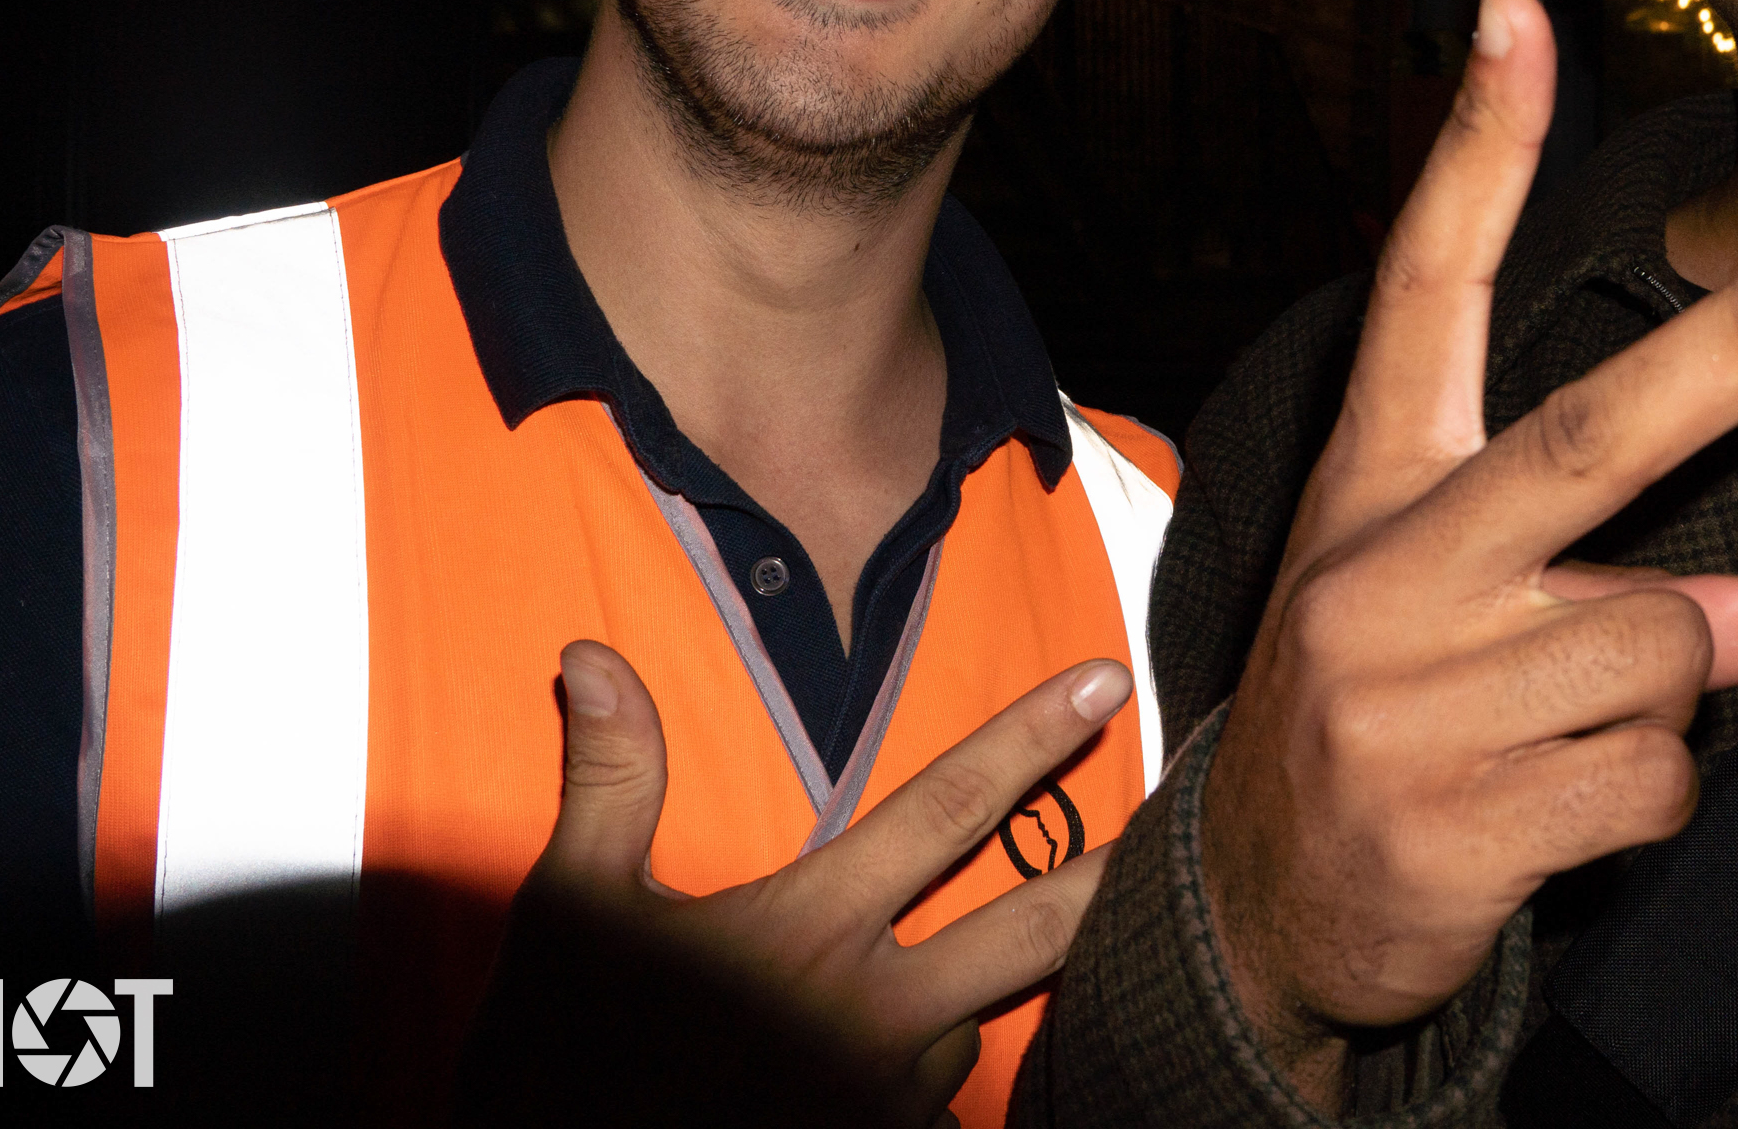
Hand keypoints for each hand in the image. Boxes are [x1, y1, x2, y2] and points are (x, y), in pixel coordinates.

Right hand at [456, 640, 1130, 1124]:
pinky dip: (924, 1080)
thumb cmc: (560, 1061)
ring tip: (949, 970)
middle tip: (1177, 821)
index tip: (1106, 680)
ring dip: (975, 992)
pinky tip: (893, 1069)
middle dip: (1112, 867)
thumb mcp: (574, 908)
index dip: (1032, 735)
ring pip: (975, 1022)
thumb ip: (613, 778)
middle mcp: (876, 1013)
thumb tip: (593, 654)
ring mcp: (886, 1101)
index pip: (950, 805)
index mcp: (812, 928)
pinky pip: (934, 1107)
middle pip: (1033, 924)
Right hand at [1200, 0, 1737, 1099]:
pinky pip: (1661, 779)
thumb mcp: (1440, 602)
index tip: (1521, 13)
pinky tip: (1550, 814)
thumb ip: (1594, 567)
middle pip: (1597, 434)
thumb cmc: (1378, 708)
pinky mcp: (1457, 820)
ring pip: (1675, 646)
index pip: (1424, 287)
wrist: (1254, 907)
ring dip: (1674, 695)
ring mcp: (1410, 696)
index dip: (1478, 150)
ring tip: (1561, 732)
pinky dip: (1648, 799)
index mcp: (1374, 481)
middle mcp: (1383, 567)